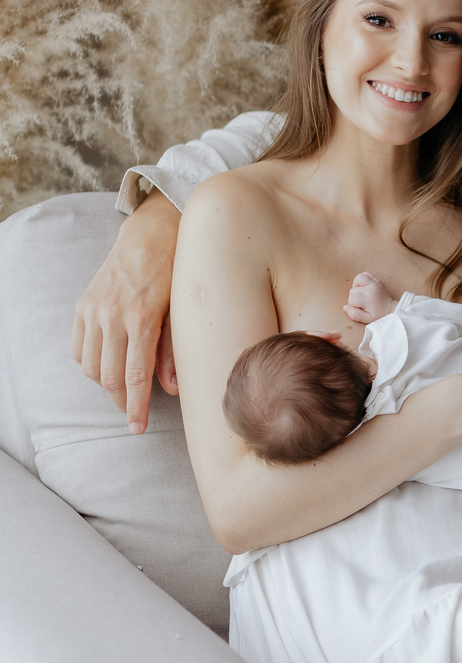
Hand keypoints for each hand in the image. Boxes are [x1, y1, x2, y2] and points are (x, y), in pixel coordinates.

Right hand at [72, 190, 180, 433]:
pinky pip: (78, 349)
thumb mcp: (182, 309)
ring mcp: (93, 310)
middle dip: (122, 402)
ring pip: (90, 366)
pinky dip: (90, 364)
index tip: (138, 428)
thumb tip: (172, 389)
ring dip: (106, 384)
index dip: (137, 407)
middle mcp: (113, 315)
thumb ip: (174, 349)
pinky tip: (108, 365)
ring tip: (125, 389)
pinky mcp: (82, 306)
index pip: (136, 376)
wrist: (151, 234)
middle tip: (134, 416)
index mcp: (142, 317)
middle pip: (110, 376)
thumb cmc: (176, 271)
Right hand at [344, 272, 393, 324]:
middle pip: (352, 290)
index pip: (351, 299)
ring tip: (361, 293)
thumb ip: (354, 314)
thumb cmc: (378, 315)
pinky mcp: (376, 280)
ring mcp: (374, 282)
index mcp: (368, 299)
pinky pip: (364, 274)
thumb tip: (345, 307)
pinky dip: (361, 280)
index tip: (360, 307)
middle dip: (355, 297)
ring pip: (357, 279)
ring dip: (356, 286)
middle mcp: (371, 288)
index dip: (353, 305)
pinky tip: (363, 287)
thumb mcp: (366, 319)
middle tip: (363, 303)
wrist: (390, 309)